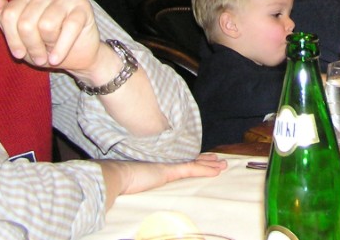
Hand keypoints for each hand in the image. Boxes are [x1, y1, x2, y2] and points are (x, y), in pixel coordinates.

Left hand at [0, 0, 101, 72]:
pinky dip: (61, 48)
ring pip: (46, 25)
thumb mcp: (18, 35)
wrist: (77, 55)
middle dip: (31, 46)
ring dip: (47, 47)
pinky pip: (68, 29)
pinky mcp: (82, 7)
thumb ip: (1, 14)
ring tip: (50, 53)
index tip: (19, 54)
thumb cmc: (45, 45)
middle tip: (38, 56)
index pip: (9, 15)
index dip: (13, 40)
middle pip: (26, 22)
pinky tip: (59, 57)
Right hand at [101, 153, 227, 208]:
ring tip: (224, 165)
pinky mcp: (169, 170)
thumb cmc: (123, 179)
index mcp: (160, 163)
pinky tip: (215, 171)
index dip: (196, 158)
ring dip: (211, 164)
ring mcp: (168, 164)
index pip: (182, 160)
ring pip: (194, 163)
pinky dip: (205, 170)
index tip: (207, 158)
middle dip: (207, 160)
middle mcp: (166, 161)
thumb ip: (146, 178)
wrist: (116, 176)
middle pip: (191, 159)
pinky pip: (191, 169)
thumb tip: (147, 182)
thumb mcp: (138, 179)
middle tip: (220, 160)